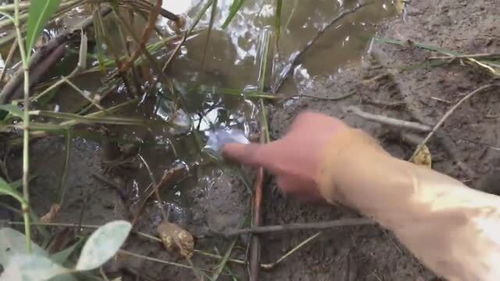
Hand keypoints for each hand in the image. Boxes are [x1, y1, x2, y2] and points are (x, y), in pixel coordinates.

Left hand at [223, 112, 348, 200]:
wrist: (355, 170)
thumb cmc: (326, 140)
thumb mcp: (308, 121)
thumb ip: (296, 128)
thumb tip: (296, 135)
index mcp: (273, 158)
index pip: (248, 154)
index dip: (235, 151)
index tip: (223, 150)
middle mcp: (281, 180)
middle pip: (282, 165)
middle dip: (293, 156)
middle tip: (313, 143)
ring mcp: (300, 194)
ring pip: (300, 175)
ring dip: (310, 166)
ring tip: (332, 154)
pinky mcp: (319, 203)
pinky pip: (316, 185)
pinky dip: (323, 176)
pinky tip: (339, 166)